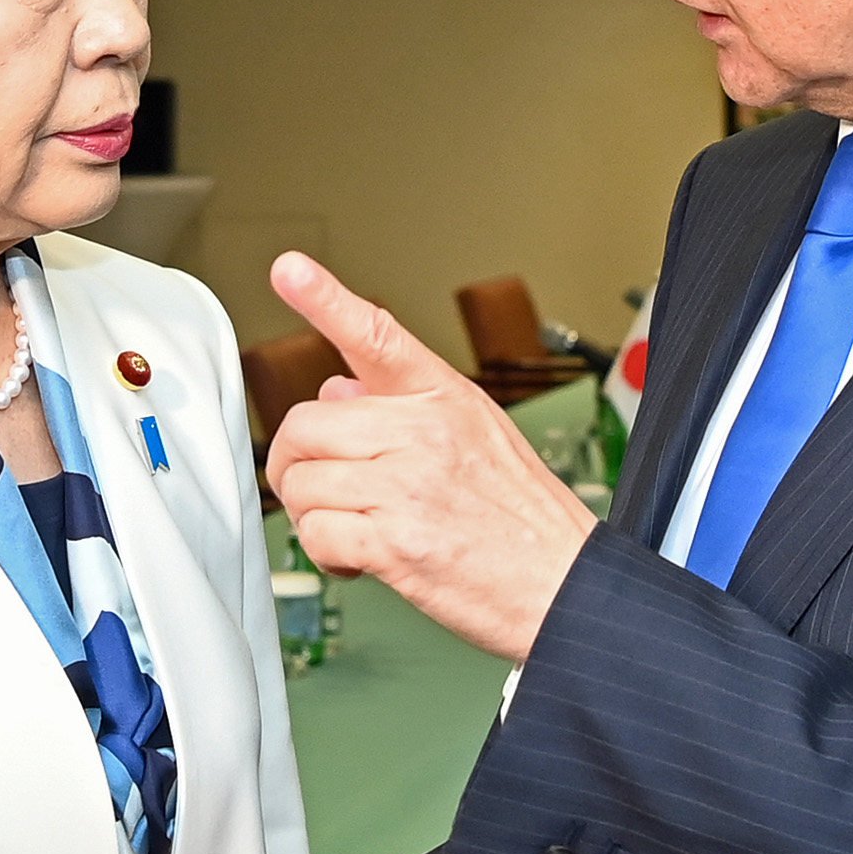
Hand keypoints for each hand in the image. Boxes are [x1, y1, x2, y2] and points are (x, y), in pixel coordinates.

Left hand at [263, 253, 595, 662]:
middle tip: (323, 491)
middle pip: (304, 427)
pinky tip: (360, 560)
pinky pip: (316, 535)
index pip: (376, 335)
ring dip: (315, 517)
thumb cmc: (524, 517)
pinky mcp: (395, 542)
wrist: (564, 584)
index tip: (288, 268)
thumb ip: (405, 408)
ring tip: (358, 529)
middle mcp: (422, 433)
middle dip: (296, 466)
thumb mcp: (478, 436)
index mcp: (444, 398)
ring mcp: (406, 485)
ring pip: (302, 485)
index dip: (325, 299)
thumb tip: (337, 389)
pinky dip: (326, 556)